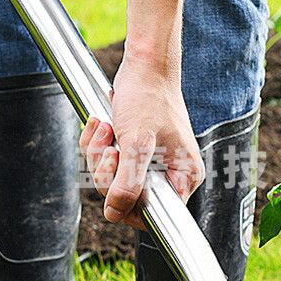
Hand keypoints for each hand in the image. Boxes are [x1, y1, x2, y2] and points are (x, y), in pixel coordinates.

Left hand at [79, 56, 204, 228]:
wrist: (143, 67)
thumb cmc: (149, 98)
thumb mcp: (137, 143)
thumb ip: (128, 182)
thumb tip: (115, 213)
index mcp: (183, 176)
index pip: (155, 214)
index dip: (129, 205)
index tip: (117, 183)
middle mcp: (169, 173)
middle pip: (127, 199)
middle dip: (108, 172)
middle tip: (112, 147)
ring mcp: (150, 162)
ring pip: (112, 180)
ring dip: (98, 155)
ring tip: (106, 129)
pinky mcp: (133, 151)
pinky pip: (106, 163)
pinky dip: (96, 145)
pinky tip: (102, 125)